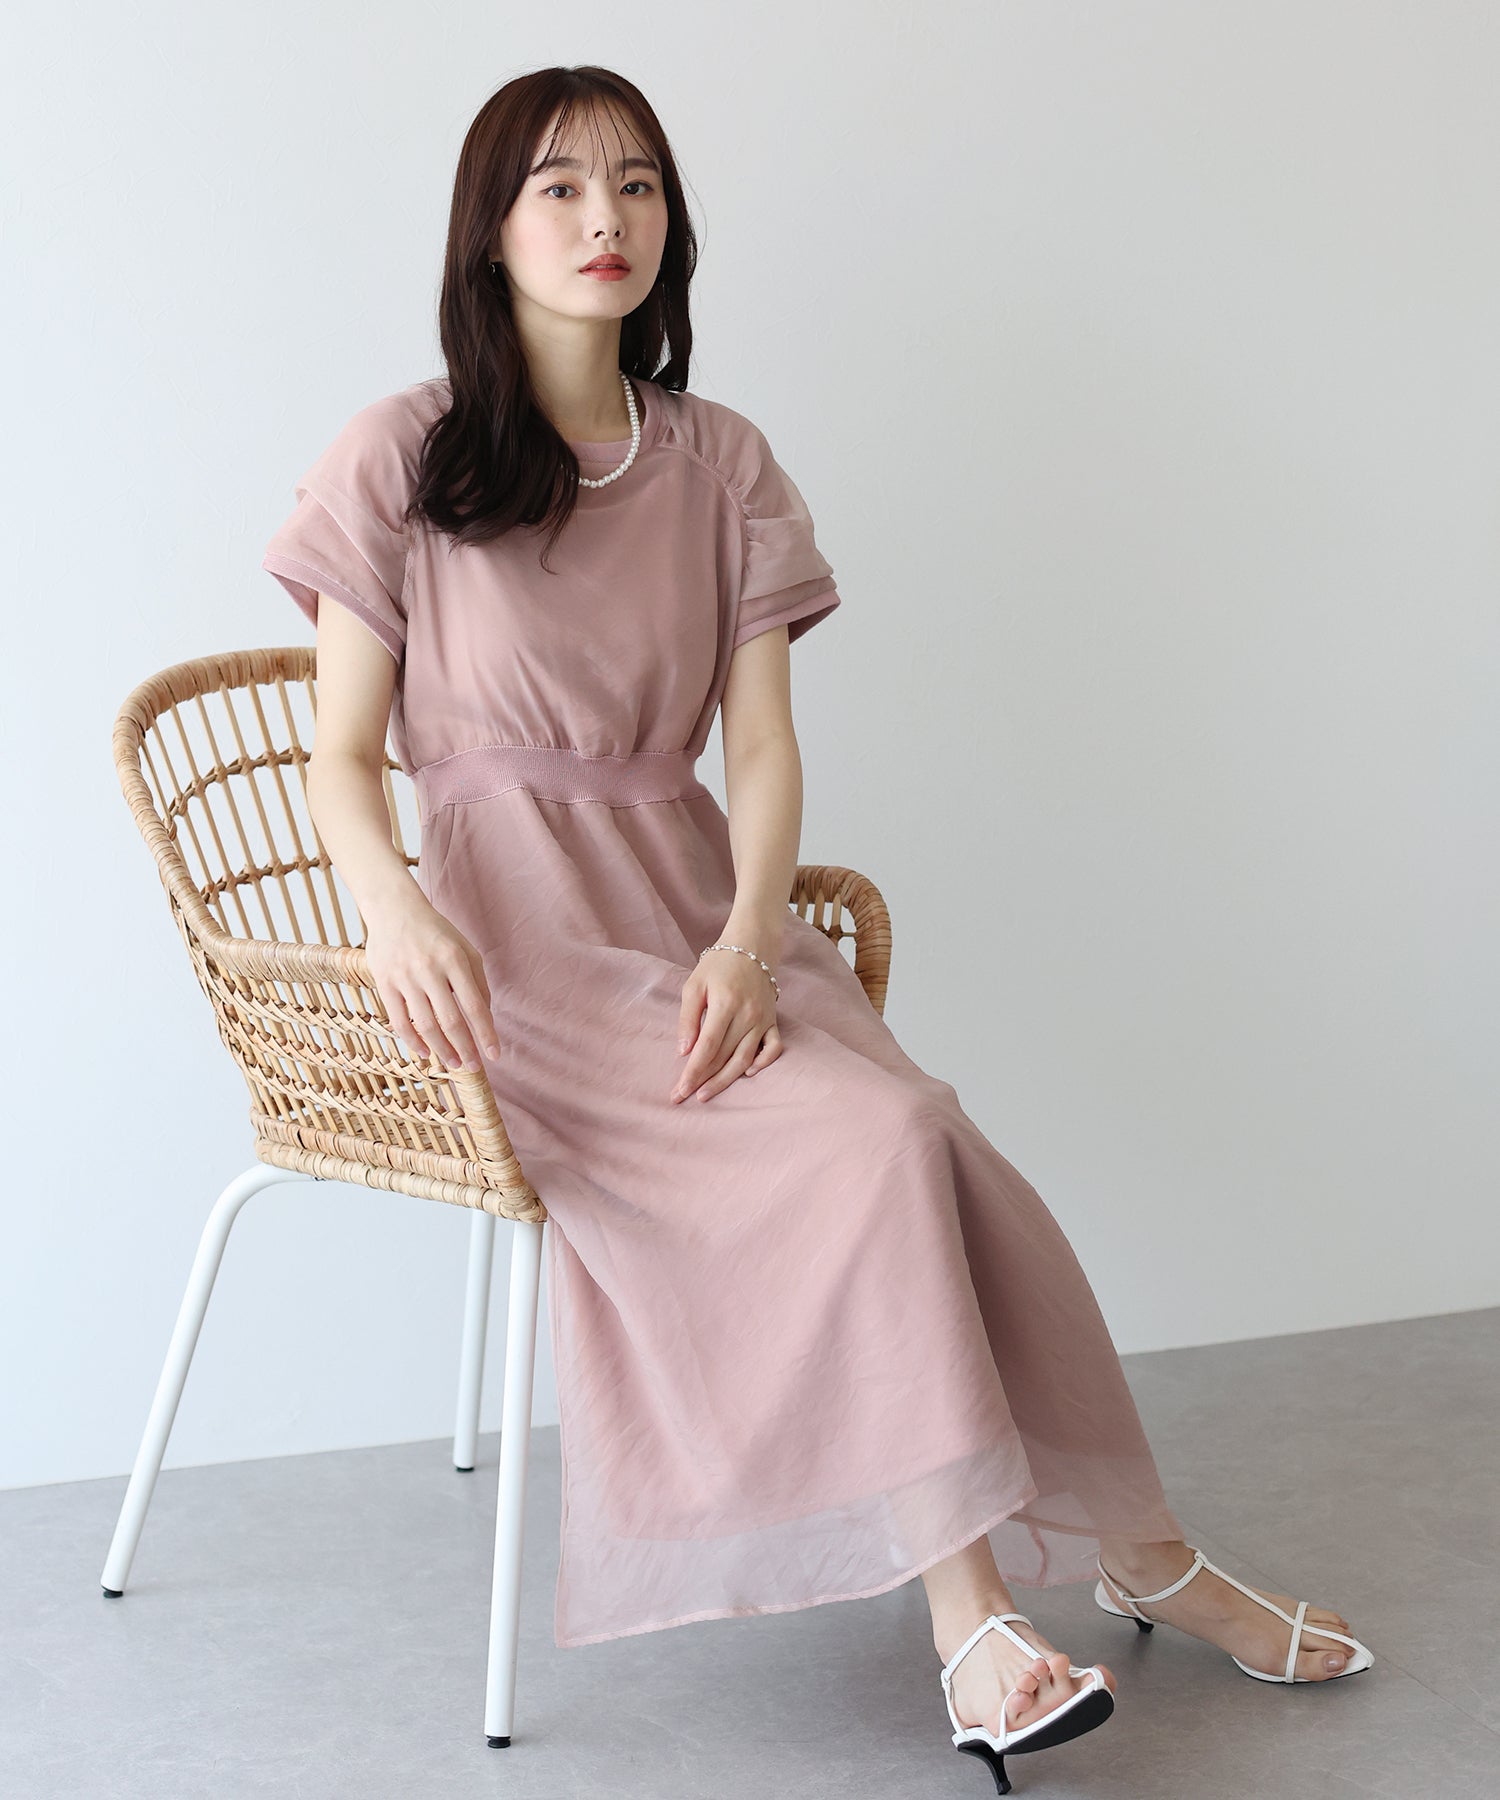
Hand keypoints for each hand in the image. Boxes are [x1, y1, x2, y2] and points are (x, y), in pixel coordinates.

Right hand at [363, 898, 500, 1073]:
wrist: (393, 909)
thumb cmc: (436, 933)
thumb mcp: (465, 949)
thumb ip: (477, 982)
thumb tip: (484, 1018)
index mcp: (455, 960)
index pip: (475, 1006)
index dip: (486, 1034)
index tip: (495, 1055)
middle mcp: (429, 969)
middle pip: (450, 1021)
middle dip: (465, 1049)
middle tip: (474, 1067)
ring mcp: (404, 977)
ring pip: (425, 1025)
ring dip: (441, 1050)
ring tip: (453, 1063)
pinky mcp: (384, 983)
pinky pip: (399, 1021)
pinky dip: (413, 1041)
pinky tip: (426, 1052)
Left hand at [671, 946, 782, 1103]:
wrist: (753, 946)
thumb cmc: (719, 964)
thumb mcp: (694, 985)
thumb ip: (687, 1018)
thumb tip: (683, 1052)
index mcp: (725, 1004)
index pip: (707, 1047)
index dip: (692, 1071)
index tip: (679, 1089)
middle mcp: (747, 1015)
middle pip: (724, 1057)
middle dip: (703, 1080)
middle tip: (685, 1096)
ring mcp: (763, 1019)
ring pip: (745, 1059)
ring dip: (726, 1080)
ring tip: (706, 1094)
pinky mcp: (773, 1021)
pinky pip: (773, 1048)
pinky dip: (763, 1064)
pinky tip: (746, 1073)